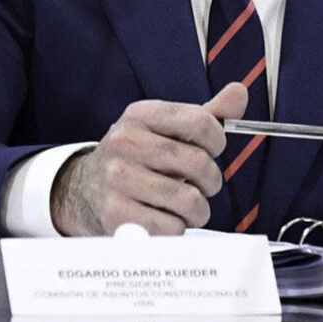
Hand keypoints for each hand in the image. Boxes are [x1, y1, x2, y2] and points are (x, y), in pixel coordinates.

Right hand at [51, 83, 247, 235]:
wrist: (83, 190)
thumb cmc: (137, 158)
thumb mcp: (165, 129)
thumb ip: (206, 115)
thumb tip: (239, 92)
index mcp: (141, 115)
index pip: (200, 122)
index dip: (218, 141)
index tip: (212, 150)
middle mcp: (125, 142)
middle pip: (199, 162)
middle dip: (211, 180)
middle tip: (203, 185)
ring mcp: (118, 179)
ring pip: (190, 200)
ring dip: (198, 210)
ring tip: (186, 206)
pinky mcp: (116, 215)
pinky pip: (172, 228)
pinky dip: (177, 229)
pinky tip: (164, 219)